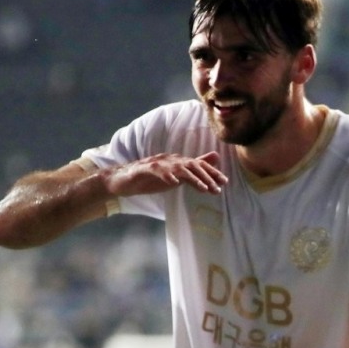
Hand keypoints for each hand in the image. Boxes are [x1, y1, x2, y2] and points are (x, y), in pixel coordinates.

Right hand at [104, 151, 227, 197]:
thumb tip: (214, 159)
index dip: (212, 173)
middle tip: (218, 188)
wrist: (123, 180)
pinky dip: (167, 175)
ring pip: (178, 168)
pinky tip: (175, 182)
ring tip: (203, 188)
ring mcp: (157, 163)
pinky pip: (157, 171)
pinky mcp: (145, 169)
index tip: (225, 182)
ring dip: (193, 178)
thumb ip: (193, 169)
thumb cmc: (150, 179)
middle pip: (192, 165)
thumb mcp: (175, 176)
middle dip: (207, 176)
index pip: (198, 165)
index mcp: (177, 162)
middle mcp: (170, 160)